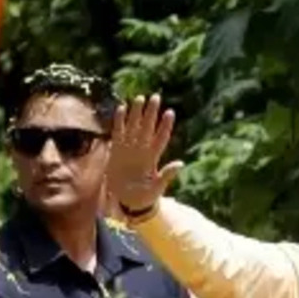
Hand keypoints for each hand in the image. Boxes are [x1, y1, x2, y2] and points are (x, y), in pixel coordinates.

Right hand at [108, 94, 183, 211]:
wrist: (129, 200)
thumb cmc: (146, 195)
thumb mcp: (157, 187)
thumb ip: (167, 175)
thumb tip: (180, 164)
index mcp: (152, 158)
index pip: (160, 137)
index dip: (165, 126)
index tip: (170, 112)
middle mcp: (142, 150)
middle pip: (147, 127)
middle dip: (151, 113)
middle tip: (155, 97)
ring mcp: (129, 149)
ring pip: (134, 127)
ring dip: (136, 113)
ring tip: (140, 98)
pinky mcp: (117, 150)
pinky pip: (118, 132)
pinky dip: (119, 121)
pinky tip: (121, 108)